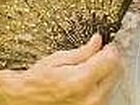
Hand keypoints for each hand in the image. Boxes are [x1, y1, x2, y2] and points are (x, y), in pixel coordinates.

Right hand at [0, 35, 122, 104]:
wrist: (23, 100)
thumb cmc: (37, 80)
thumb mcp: (58, 58)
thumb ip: (83, 51)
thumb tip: (98, 40)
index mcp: (81, 80)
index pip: (112, 59)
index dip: (109, 47)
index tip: (104, 43)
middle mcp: (90, 97)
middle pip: (116, 71)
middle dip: (110, 59)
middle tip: (99, 52)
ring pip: (113, 83)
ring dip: (107, 72)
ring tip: (91, 66)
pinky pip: (105, 95)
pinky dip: (102, 84)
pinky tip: (90, 79)